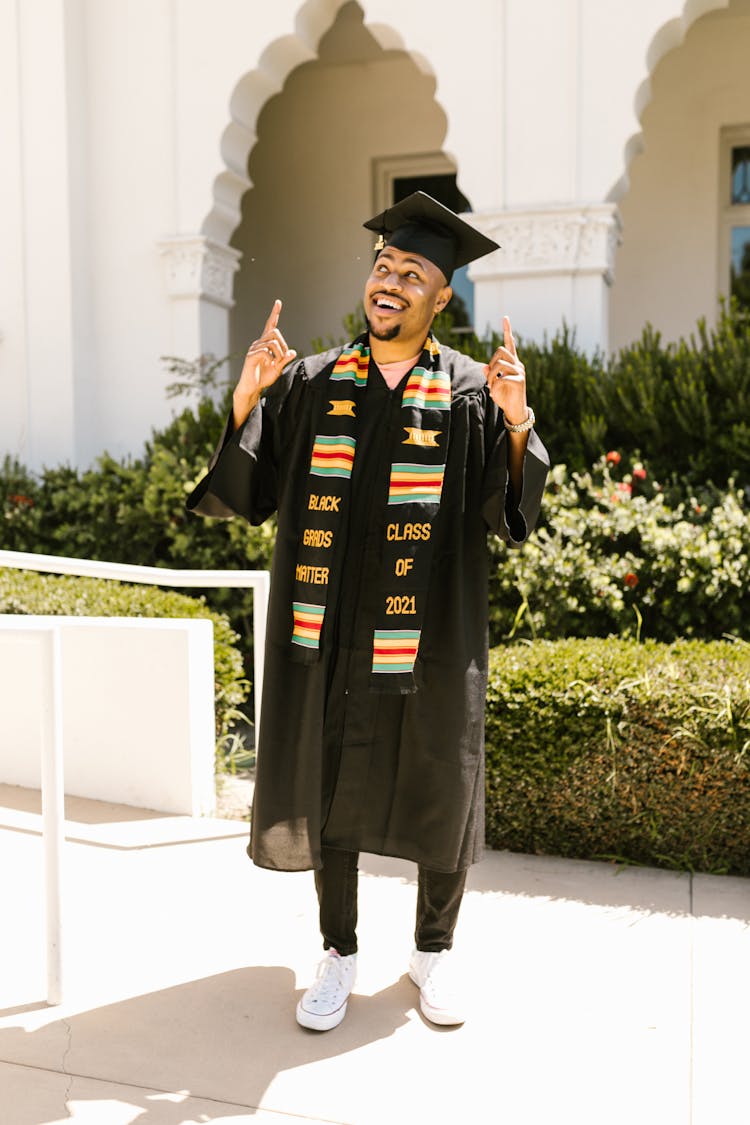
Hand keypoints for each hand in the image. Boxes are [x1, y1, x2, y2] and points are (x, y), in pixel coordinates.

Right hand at [233, 299, 296, 426]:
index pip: (270, 325)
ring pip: (272, 342)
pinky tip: (269, 365)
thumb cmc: (264, 377)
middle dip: (283, 344)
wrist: (252, 388)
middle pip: (275, 332)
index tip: (278, 302)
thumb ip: (285, 360)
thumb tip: (293, 352)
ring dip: (279, 354)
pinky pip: (265, 351)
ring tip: (276, 364)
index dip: (274, 314)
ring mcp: (253, 348)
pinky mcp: (251, 356)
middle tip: (283, 358)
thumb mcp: (278, 368)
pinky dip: (272, 359)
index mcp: (265, 343)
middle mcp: (258, 343)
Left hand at [484, 315, 527, 427]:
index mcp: (512, 363)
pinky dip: (494, 386)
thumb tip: (484, 367)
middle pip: (500, 351)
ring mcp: (520, 372)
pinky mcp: (520, 381)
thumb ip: (489, 374)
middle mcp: (517, 364)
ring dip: (490, 376)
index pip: (510, 344)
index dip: (507, 331)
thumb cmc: (504, 396)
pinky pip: (502, 378)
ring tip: (490, 386)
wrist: (514, 411)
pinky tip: (494, 392)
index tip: (505, 318)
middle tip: (488, 378)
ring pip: (499, 364)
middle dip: (490, 363)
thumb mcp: (493, 384)